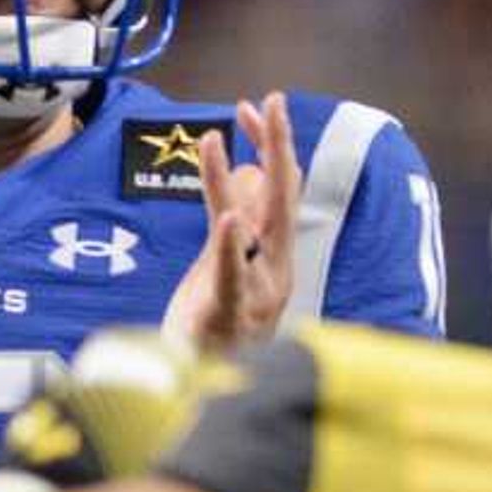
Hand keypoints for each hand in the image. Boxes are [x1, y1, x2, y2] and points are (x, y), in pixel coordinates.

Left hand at [159, 90, 302, 357]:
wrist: (208, 390)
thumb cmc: (216, 325)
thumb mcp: (227, 262)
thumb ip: (238, 216)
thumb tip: (246, 168)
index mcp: (275, 252)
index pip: (280, 185)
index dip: (269, 143)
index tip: (253, 106)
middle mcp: (275, 266)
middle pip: (282, 195)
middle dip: (278, 145)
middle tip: (273, 101)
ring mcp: (258, 291)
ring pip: (257, 230)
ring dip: (238, 184)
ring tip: (219, 141)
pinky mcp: (231, 315)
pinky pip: (234, 278)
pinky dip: (232, 250)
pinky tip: (229, 222)